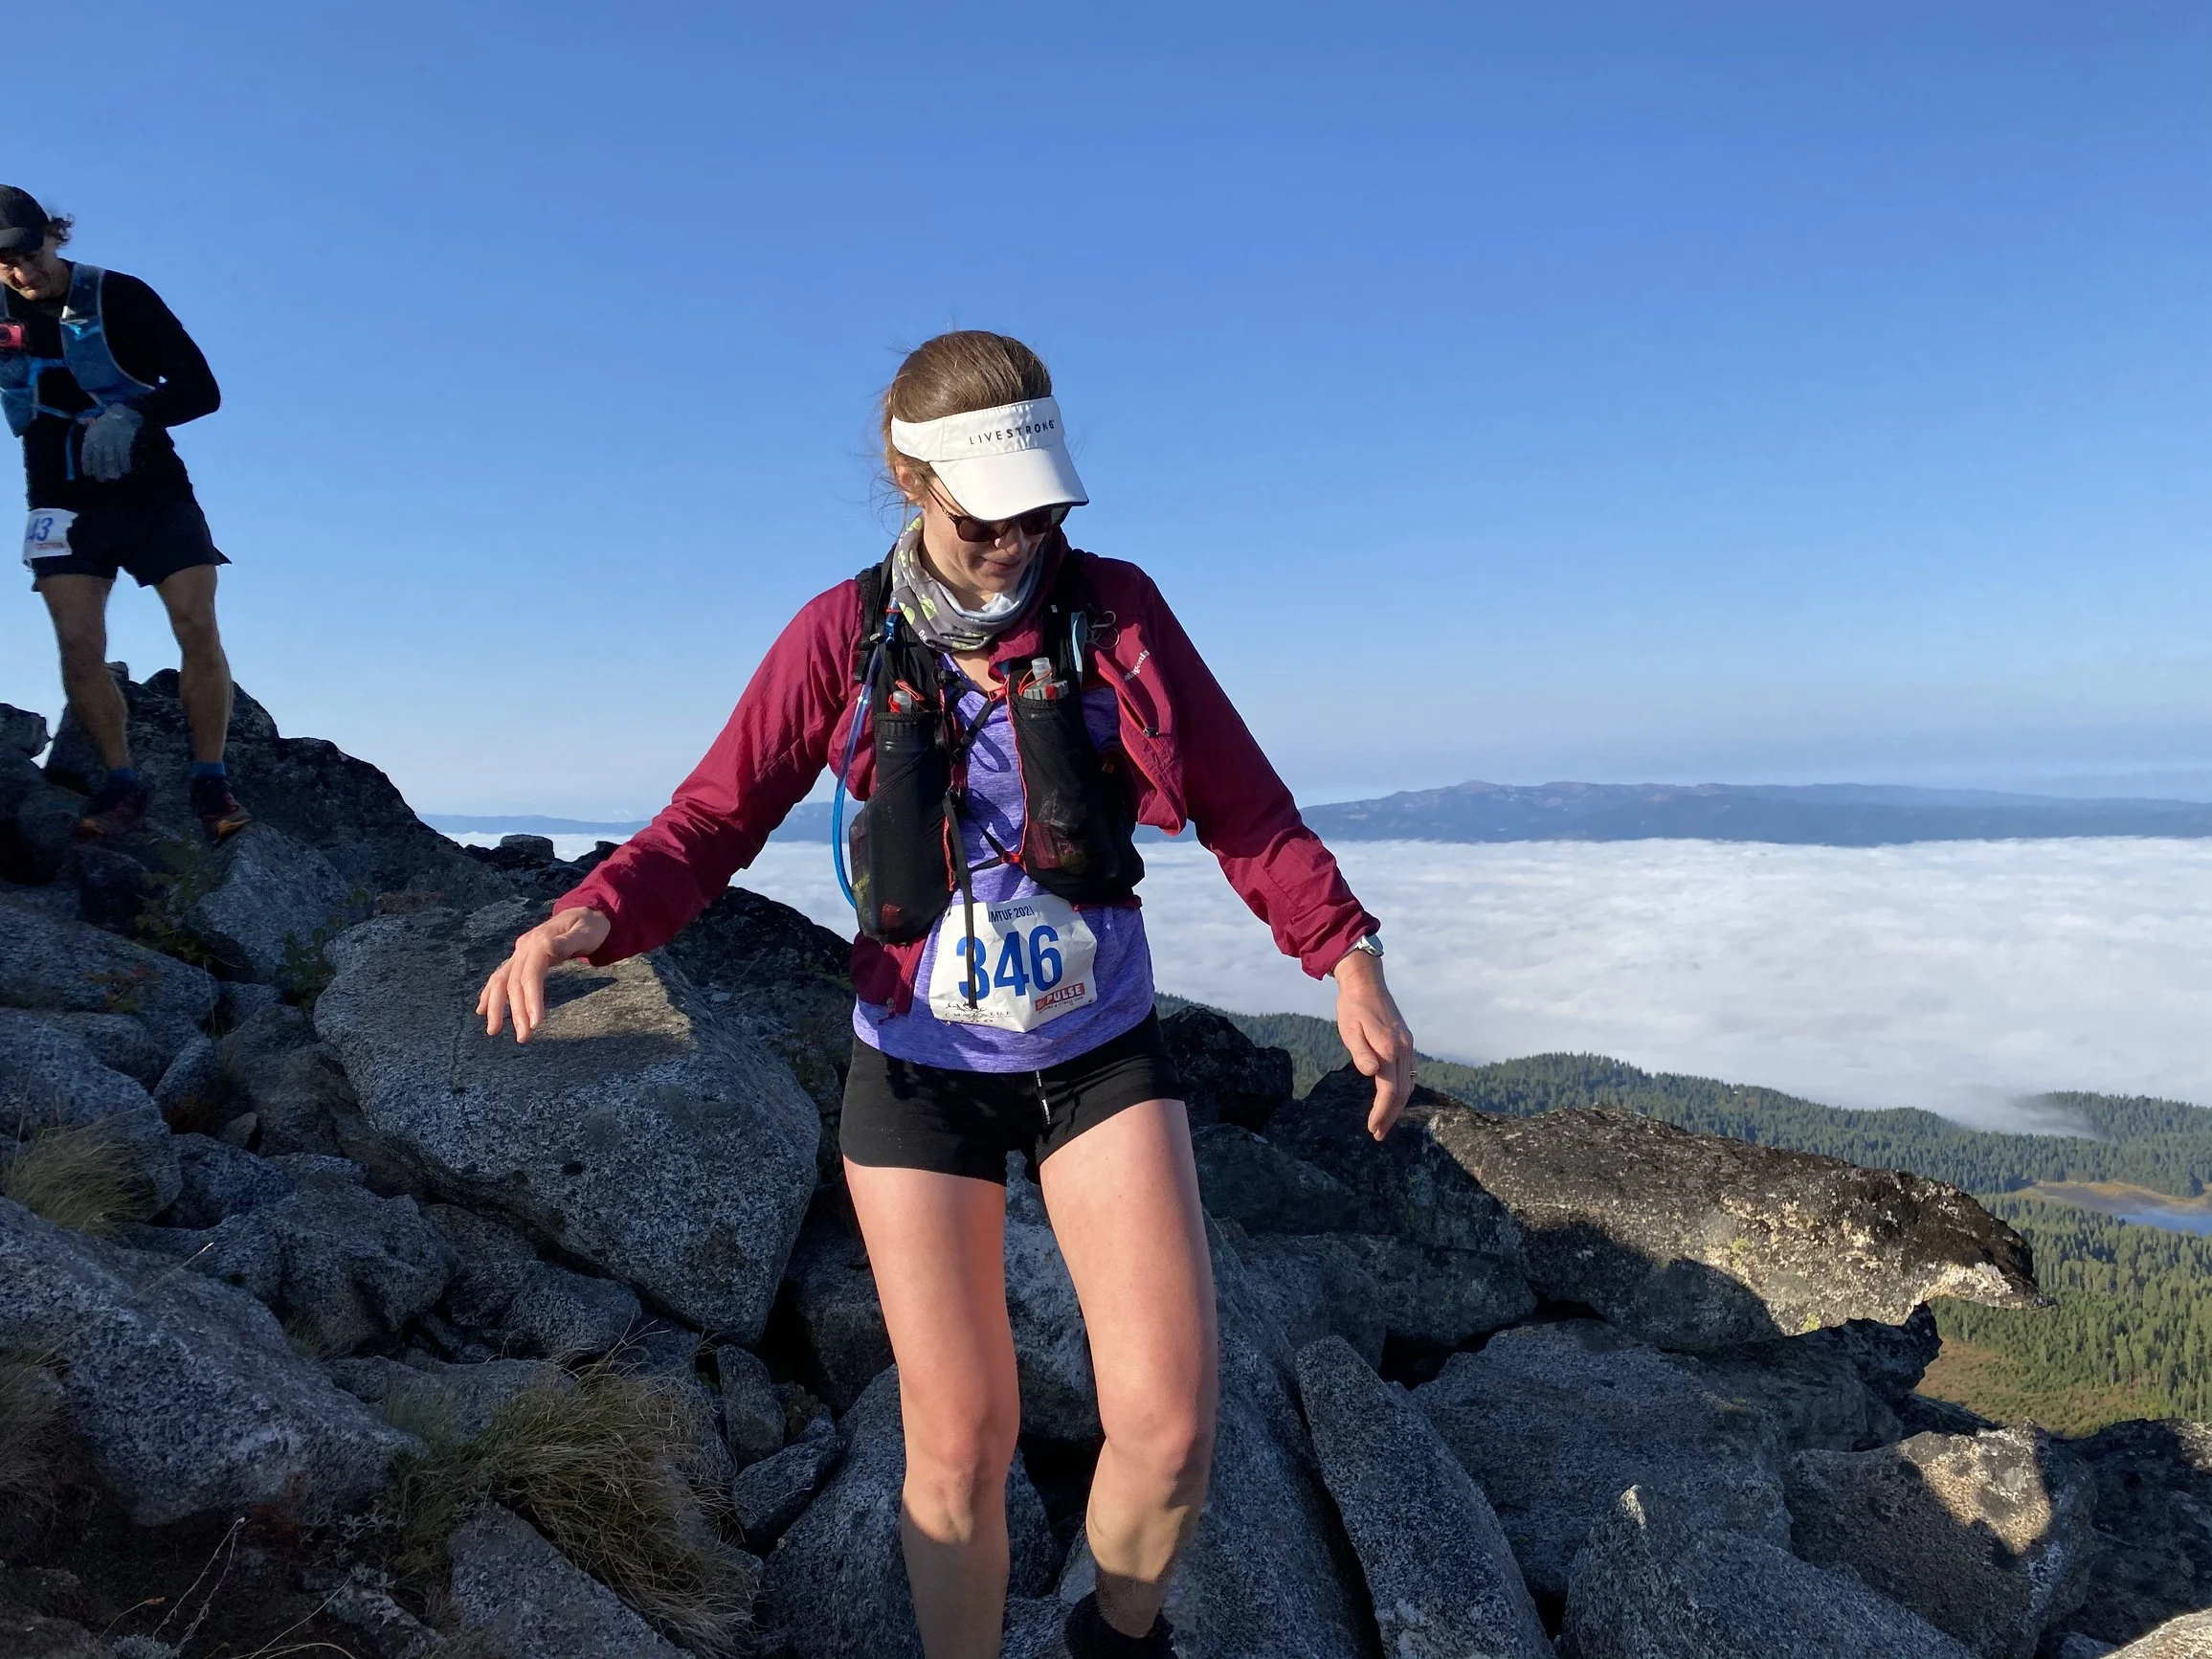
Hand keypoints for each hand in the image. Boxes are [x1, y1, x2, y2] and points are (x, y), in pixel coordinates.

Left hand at [79, 404, 143, 481]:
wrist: (125, 409)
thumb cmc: (109, 420)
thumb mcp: (95, 425)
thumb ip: (90, 438)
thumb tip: (87, 453)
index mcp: (91, 434)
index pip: (87, 452)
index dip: (87, 464)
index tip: (89, 474)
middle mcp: (100, 437)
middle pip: (99, 458)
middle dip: (100, 470)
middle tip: (103, 479)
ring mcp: (113, 439)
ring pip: (111, 458)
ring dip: (113, 469)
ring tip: (115, 476)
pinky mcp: (125, 439)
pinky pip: (124, 454)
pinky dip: (125, 463)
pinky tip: (127, 469)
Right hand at [477, 907, 610, 1042]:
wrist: (586, 912)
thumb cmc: (590, 925)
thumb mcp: (586, 930)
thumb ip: (567, 941)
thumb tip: (548, 948)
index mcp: (540, 942)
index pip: (530, 975)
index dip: (531, 1000)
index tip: (535, 1023)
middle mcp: (525, 947)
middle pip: (514, 982)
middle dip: (515, 1011)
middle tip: (523, 1037)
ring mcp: (520, 952)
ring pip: (501, 980)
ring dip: (496, 1006)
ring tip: (493, 1030)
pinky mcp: (521, 957)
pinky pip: (501, 976)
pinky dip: (489, 993)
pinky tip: (482, 1009)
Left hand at [1333, 948, 1413, 1139]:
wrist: (1366, 982)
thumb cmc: (1353, 1007)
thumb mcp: (1350, 1029)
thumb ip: (1361, 1052)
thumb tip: (1371, 1073)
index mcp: (1389, 1048)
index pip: (1389, 1090)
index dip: (1381, 1113)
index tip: (1372, 1129)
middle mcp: (1402, 1049)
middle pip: (1401, 1092)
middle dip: (1391, 1116)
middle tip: (1378, 1134)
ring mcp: (1407, 1045)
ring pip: (1408, 1085)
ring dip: (1398, 1107)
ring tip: (1385, 1123)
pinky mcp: (1406, 1042)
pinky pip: (1408, 1073)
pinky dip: (1402, 1091)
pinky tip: (1393, 1099)